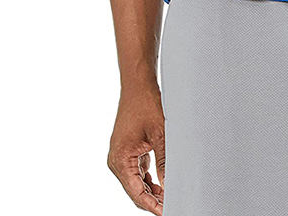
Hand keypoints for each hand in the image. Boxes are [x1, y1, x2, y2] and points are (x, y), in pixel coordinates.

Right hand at [108, 85, 165, 213]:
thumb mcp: (160, 133)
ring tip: (169, 196)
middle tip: (170, 205)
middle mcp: (117, 160)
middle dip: (153, 199)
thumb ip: (164, 160)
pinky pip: (138, 170)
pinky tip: (162, 182)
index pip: (136, 192)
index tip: (165, 211)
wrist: (138, 84)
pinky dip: (149, 178)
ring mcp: (122, 154)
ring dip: (152, 190)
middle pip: (135, 189)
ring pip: (136, 181)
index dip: (152, 205)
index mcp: (120, 159)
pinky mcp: (128, 149)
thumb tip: (168, 184)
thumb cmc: (145, 104)